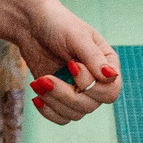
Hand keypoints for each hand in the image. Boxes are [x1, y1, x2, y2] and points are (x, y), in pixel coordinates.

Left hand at [0, 0, 120, 123]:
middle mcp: (96, 81)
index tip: (72, 64)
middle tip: (47, 78)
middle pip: (91, 105)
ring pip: (75, 113)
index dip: (91, 84)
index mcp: (107, 64)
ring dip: (54, 101)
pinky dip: (49, 111)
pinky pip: (61, 117)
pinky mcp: (60, 98)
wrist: (30, 25)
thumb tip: (111, 76)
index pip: (110, 91)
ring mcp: (78, 91)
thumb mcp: (77, 36)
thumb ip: (94, 57)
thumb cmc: (57, 24)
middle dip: (66, 94)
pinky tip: (37, 97)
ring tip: (39, 82)